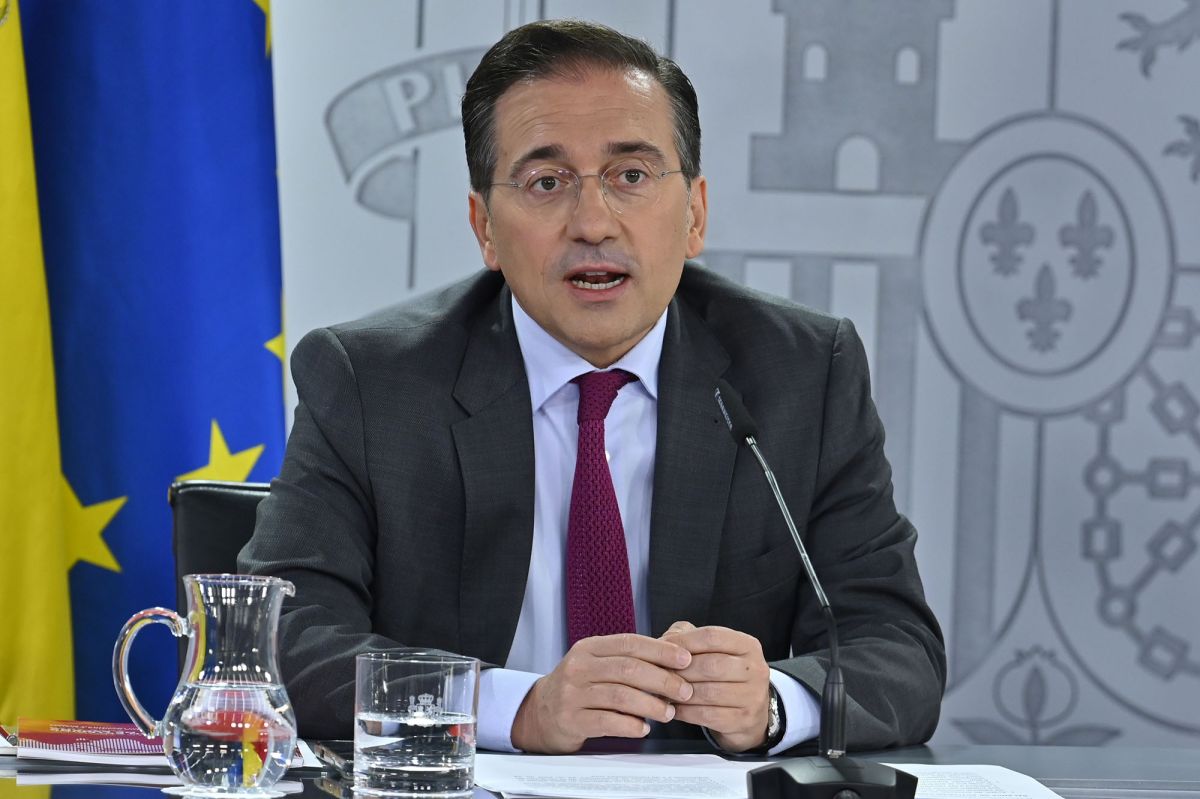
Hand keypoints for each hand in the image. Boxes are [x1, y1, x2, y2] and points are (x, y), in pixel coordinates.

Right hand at [511, 633, 694, 752]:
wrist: (541, 712)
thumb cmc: (580, 687)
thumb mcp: (597, 664)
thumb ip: (628, 660)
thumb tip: (674, 662)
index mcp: (589, 648)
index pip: (630, 643)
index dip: (661, 651)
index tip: (685, 659)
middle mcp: (579, 667)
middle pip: (628, 669)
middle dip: (663, 680)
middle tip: (685, 690)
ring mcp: (572, 694)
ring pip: (620, 696)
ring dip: (651, 705)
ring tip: (669, 713)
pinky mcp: (571, 720)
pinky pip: (607, 722)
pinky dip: (631, 725)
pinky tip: (644, 728)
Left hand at [661, 621, 771, 751]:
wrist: (750, 712)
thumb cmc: (724, 675)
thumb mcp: (713, 649)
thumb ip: (689, 636)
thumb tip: (663, 641)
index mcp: (748, 645)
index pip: (712, 636)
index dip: (684, 641)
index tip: (663, 647)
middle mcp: (756, 669)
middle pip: (711, 665)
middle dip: (681, 670)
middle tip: (660, 674)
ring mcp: (753, 696)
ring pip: (708, 693)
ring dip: (681, 693)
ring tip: (664, 691)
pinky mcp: (744, 720)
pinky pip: (707, 715)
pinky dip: (685, 712)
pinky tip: (674, 708)